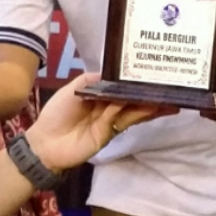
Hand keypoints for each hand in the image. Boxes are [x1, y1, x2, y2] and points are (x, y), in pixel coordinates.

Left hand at [29, 72, 175, 171]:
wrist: (46, 142)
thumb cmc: (56, 113)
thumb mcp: (72, 89)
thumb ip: (90, 80)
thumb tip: (113, 73)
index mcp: (99, 95)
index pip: (121, 86)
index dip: (135, 81)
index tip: (151, 73)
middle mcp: (108, 107)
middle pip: (131, 99)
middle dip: (149, 94)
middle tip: (170, 87)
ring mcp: (110, 121)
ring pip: (133, 110)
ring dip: (150, 105)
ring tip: (168, 100)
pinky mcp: (109, 133)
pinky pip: (122, 119)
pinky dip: (135, 111)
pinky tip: (149, 105)